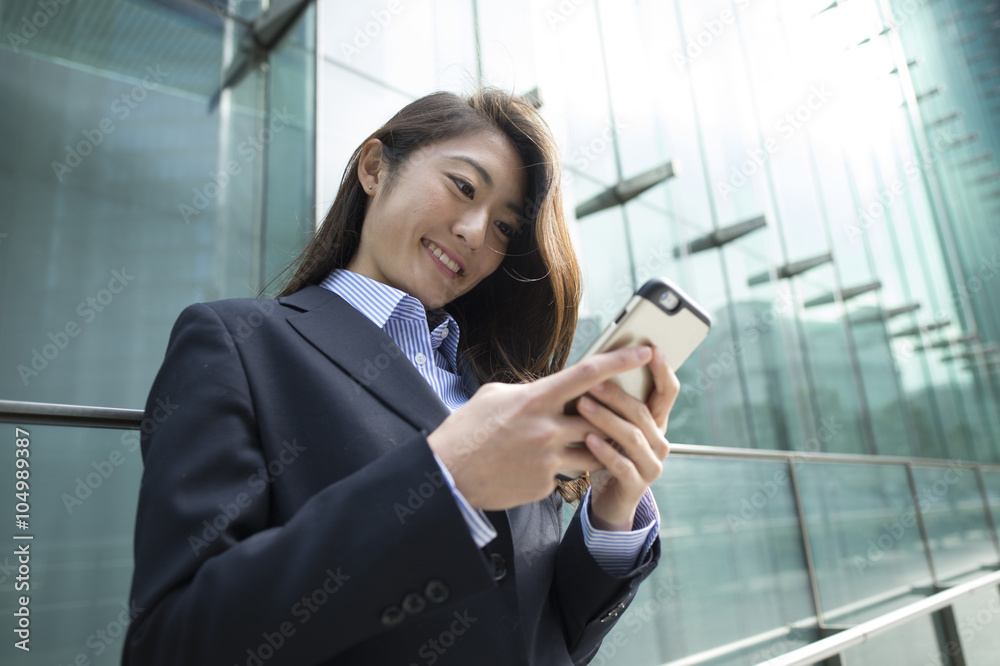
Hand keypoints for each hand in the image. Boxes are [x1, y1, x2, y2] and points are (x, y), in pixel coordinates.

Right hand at [427, 346, 657, 510]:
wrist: (447, 475)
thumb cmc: (467, 430)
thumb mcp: (494, 395)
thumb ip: (531, 391)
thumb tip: (551, 388)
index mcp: (536, 399)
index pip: (589, 374)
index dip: (622, 360)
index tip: (645, 351)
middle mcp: (547, 428)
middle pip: (602, 418)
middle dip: (614, 415)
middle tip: (622, 410)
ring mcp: (548, 459)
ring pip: (594, 451)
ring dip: (596, 446)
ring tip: (589, 441)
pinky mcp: (545, 485)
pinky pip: (567, 474)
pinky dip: (562, 468)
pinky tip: (539, 466)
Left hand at [580, 347, 677, 530]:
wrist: (609, 497)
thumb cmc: (608, 451)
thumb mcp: (613, 424)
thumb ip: (613, 401)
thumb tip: (595, 365)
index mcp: (657, 421)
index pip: (668, 391)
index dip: (663, 370)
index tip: (651, 349)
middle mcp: (660, 441)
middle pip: (644, 412)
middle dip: (618, 395)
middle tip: (593, 381)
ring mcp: (651, 465)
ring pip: (633, 437)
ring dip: (606, 419)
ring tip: (583, 406)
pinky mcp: (637, 485)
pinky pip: (622, 465)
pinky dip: (603, 451)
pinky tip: (587, 439)